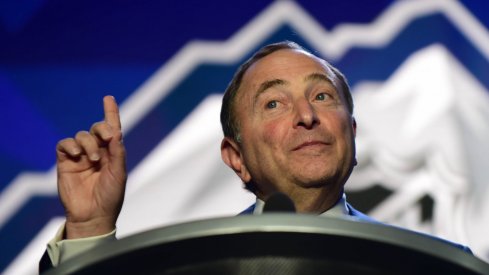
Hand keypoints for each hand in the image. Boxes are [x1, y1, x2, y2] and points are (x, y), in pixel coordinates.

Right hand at [56, 96, 126, 238]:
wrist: (93, 216)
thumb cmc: (110, 196)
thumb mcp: (119, 174)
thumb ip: (117, 152)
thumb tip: (115, 132)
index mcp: (112, 152)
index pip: (112, 129)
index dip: (110, 113)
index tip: (108, 98)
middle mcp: (97, 151)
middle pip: (97, 128)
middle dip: (102, 128)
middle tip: (108, 138)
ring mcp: (81, 156)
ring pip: (82, 136)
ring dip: (89, 143)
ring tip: (93, 159)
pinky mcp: (66, 162)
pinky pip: (65, 144)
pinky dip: (71, 146)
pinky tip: (77, 155)